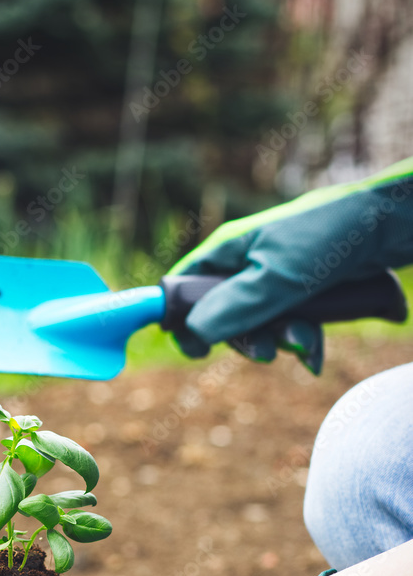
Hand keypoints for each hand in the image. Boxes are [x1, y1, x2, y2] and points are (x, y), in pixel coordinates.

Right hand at [169, 158, 412, 372]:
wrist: (392, 221)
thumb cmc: (331, 235)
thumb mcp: (279, 275)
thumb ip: (236, 305)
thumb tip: (194, 332)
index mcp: (229, 250)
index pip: (184, 287)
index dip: (182, 319)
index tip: (194, 349)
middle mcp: (248, 263)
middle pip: (224, 316)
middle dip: (248, 339)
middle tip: (268, 352)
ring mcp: (277, 279)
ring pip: (262, 326)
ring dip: (284, 341)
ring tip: (308, 345)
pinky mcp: (306, 292)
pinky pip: (292, 326)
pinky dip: (304, 342)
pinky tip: (316, 354)